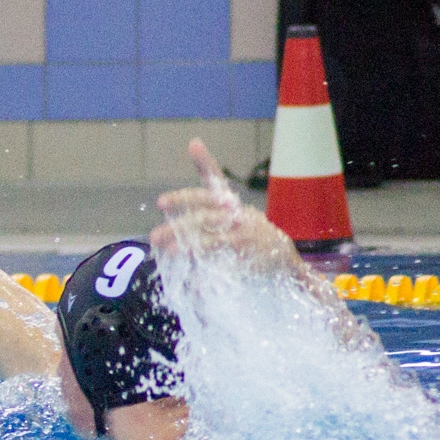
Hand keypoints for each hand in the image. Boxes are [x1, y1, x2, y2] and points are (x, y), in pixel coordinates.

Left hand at [150, 139, 299, 271]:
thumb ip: (203, 204)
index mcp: (230, 203)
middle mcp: (238, 215)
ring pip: (213, 238)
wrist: (284, 258)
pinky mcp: (250, 256)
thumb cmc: (248, 233)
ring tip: (168, 251)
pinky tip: (193, 281)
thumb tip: (166, 195)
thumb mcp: (230, 214)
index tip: (186, 157)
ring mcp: (245, 235)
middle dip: (179, 224)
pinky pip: (226, 264)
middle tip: (154, 235)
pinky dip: (208, 273)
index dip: (203, 163)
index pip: (214, 179)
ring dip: (189, 245)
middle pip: (205, 215)